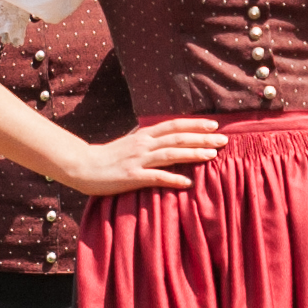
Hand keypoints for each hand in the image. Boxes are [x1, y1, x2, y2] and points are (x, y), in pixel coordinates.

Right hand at [65, 117, 226, 197]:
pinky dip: (173, 179)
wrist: (83, 166)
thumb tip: (168, 139)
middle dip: (202, 138)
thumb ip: (149, 141)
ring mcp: (138, 160)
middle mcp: (144, 144)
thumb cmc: (108, 157)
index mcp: (144, 135)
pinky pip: (156, 178)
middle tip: (224, 140)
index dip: (195, 124)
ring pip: (171, 154)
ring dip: (193, 154)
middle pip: (178, 138)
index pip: (174, 125)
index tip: (214, 125)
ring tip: (212, 156)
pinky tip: (187, 183)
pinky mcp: (132, 177)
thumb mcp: (130, 144)